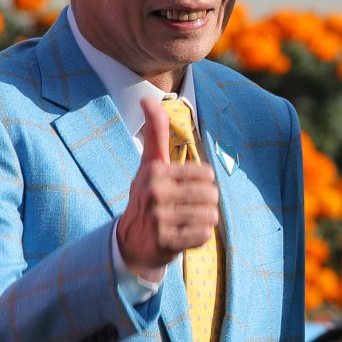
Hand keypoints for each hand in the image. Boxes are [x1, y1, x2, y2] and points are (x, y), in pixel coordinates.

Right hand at [115, 98, 218, 281]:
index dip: (202, 183)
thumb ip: (155, 132)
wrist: (129, 241)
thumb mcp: (149, 163)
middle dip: (205, 203)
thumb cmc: (147, 195)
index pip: (207, 174)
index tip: (183, 189)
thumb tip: (147, 99)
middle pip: (211, 194)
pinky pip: (204, 235)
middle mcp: (155, 192)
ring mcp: (158, 219)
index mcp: (155, 171)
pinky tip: (183, 236)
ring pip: (210, 215)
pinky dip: (199, 237)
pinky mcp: (165, 242)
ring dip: (203, 220)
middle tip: (186, 208)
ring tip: (184, 222)